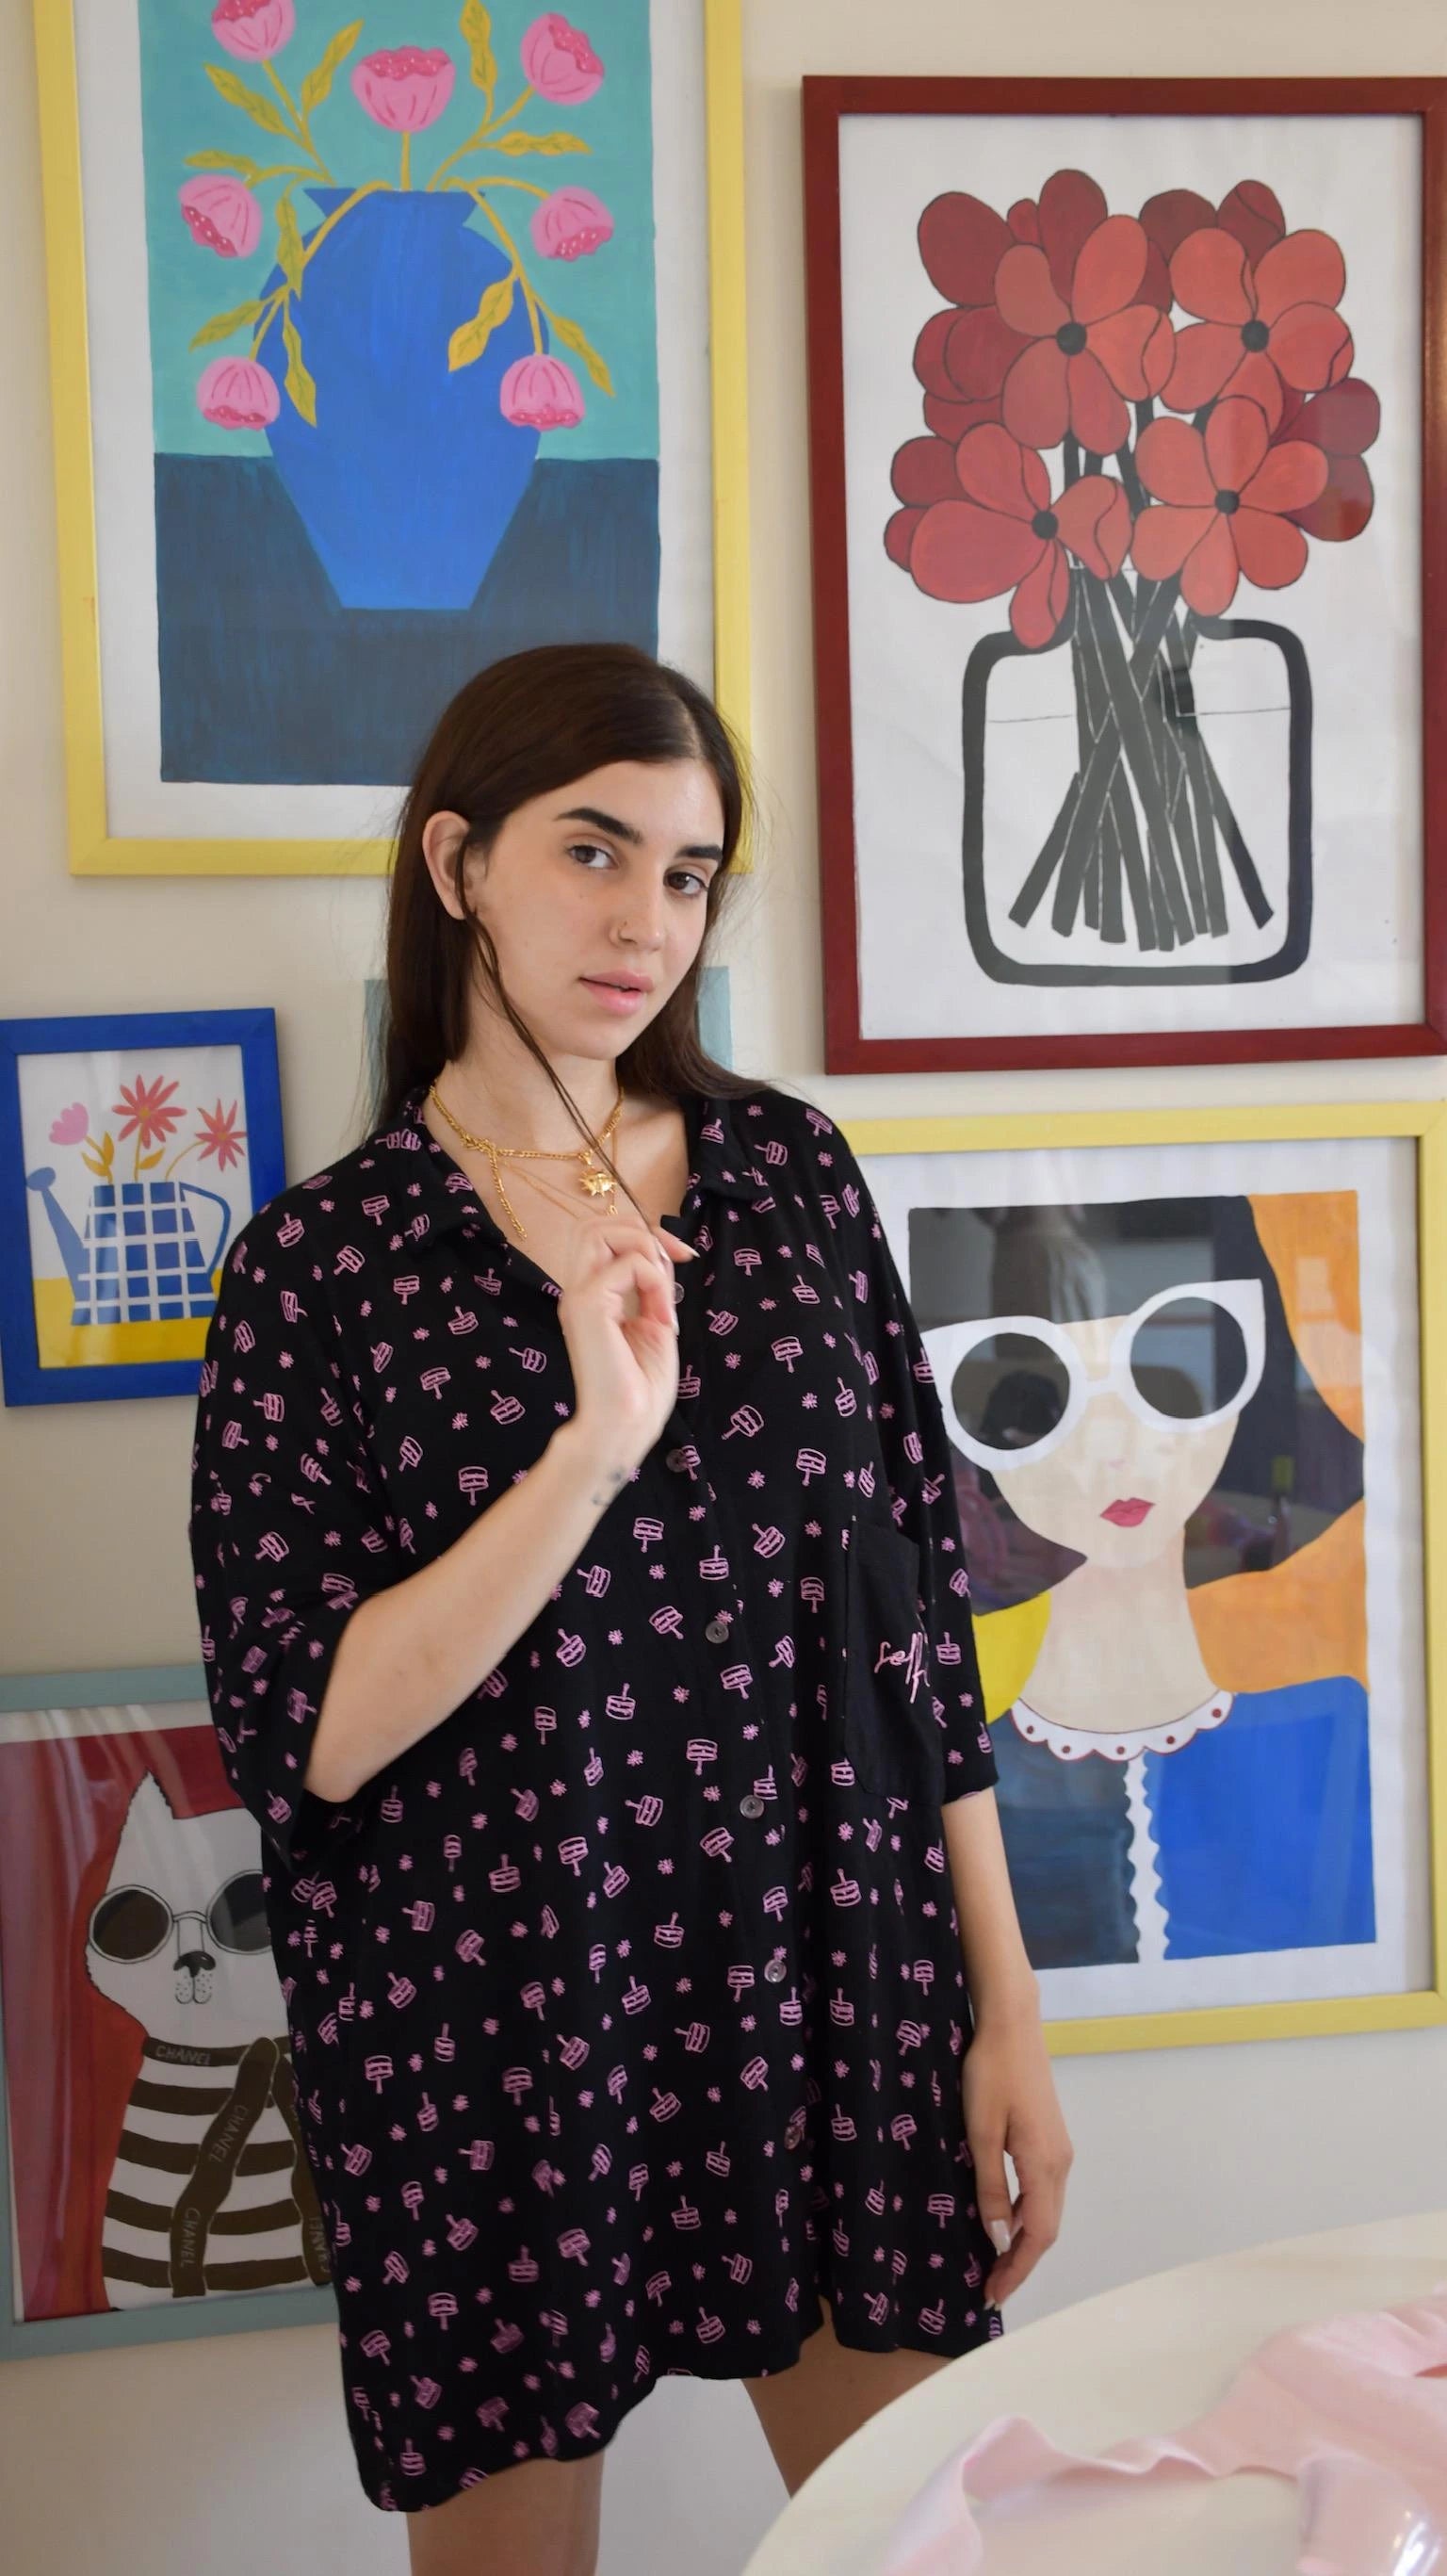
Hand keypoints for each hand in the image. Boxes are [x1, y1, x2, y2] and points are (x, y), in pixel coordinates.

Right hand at [556, 1217, 698, 1476]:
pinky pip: (630, 1264)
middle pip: (593, 1224)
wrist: (625, 1426)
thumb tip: (661, 1255)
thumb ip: (651, 1286)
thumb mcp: (654, 1323)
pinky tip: (662, 1317)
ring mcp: (578, 1296)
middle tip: (673, 1262)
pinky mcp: (588, 1305)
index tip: (682, 1257)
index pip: (604, 1236)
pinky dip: (656, 1281)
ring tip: (664, 1292)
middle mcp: (577, 1291)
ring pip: (601, 1230)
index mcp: (591, 1296)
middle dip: (641, 1230)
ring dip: (646, 1249)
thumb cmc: (641, 1388)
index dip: (646, 1234)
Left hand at [960, 2007, 1072, 2307]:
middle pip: (1046, 2229)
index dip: (1016, 2269)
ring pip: (1045, 2210)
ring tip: (993, 2262)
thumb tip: (1000, 2240)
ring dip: (1023, 2240)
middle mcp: (1060, 2164)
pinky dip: (1024, 2214)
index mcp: (1044, 2165)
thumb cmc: (990, 2074)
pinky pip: (1041, 2190)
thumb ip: (989, 2188)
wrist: (1012, 2024)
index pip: (1037, 2235)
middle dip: (1020, 2263)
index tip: (992, 2296)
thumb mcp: (980, 2134)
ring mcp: (1059, 2150)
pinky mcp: (1050, 2138)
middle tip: (990, 2288)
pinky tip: (1001, 2218)